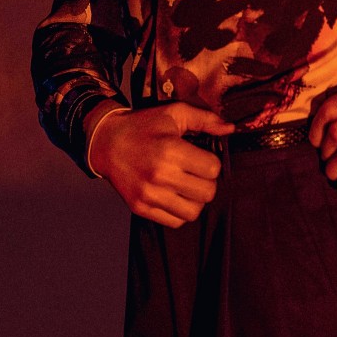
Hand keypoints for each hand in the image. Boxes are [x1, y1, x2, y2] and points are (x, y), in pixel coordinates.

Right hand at [91, 103, 233, 226]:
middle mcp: (160, 175)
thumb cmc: (143, 126)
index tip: (202, 158)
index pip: (213, 169)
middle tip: (197, 173)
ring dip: (195, 200)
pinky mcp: (140, 208)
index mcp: (171, 150)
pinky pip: (175, 222)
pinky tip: (174, 196)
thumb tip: (230, 128)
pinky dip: (179, 212)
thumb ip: (204, 119)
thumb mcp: (173, 114)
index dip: (212, 162)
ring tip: (187, 187)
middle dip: (207, 182)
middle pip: (207, 193)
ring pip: (193, 212)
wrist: (107, 143)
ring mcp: (149, 194)